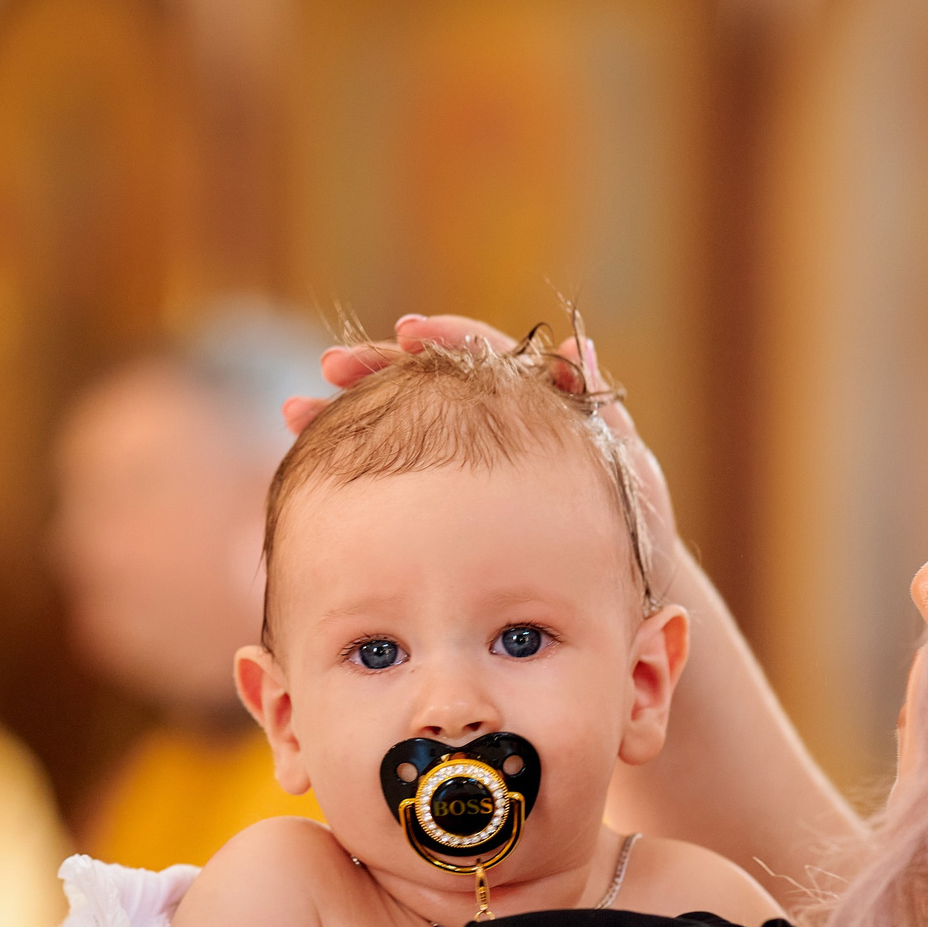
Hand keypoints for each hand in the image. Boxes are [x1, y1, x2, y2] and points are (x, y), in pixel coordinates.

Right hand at [282, 313, 678, 562]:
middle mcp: (490, 422)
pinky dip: (352, 463)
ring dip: (348, 414)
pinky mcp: (443, 503)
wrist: (613, 594)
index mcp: (533, 401)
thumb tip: (578, 345)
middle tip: (330, 367)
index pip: (480, 355)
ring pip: (397, 425)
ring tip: (299, 415)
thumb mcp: (624, 472)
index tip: (410, 332)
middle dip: (376, 368)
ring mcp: (462, 462)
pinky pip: (391, 473)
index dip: (446, 339)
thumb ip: (599, 409)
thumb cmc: (629, 533)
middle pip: (423, 380)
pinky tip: (310, 462)